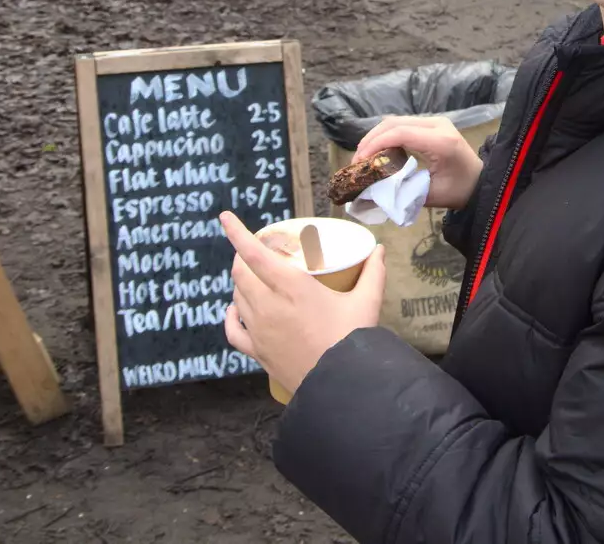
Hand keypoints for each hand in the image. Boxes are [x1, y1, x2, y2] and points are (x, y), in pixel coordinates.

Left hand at [220, 210, 386, 396]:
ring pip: (237, 296)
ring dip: (241, 281)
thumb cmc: (353, 340)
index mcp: (291, 287)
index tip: (224, 217)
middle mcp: (268, 305)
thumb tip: (379, 249)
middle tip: (256, 250)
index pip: (254, 254)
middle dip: (242, 256)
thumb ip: (373, 273)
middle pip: (241, 272)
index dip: (236, 233)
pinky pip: (233, 329)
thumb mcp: (367, 302)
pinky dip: (230, 315)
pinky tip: (234, 309)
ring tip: (254, 275)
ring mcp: (259, 330)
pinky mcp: (257, 351)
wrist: (341, 385)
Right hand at [352, 115, 483, 211]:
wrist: (480, 182)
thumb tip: (371, 187)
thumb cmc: (458, 192)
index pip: (400, 133)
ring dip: (376, 136)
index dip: (375, 145)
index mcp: (441, 142)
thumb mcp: (429, 196)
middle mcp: (438, 125)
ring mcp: (435, 121)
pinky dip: (386, 135)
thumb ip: (401, 189)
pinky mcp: (432, 124)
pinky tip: (377, 150)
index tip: (359, 162)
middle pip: (394, 123)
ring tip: (363, 156)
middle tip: (356, 161)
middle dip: (371, 140)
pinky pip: (403, 124)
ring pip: (396, 121)